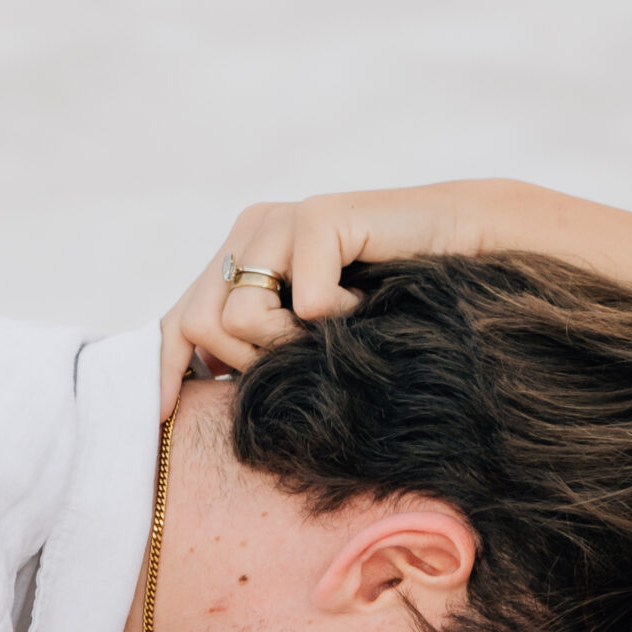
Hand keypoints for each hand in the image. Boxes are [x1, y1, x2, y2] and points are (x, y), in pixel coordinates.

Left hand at [157, 180, 523, 409]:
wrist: (467, 252)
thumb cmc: (391, 306)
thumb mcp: (311, 338)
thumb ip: (261, 350)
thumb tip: (208, 390)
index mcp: (240, 258)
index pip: (178, 317)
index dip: (164, 368)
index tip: (165, 415)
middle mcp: (250, 232)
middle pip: (197, 324)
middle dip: (245, 365)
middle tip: (302, 357)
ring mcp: (280, 220)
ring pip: (239, 318)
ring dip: (291, 344)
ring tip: (336, 329)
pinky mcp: (318, 215)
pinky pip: (302, 303)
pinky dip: (341, 320)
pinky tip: (368, 303)